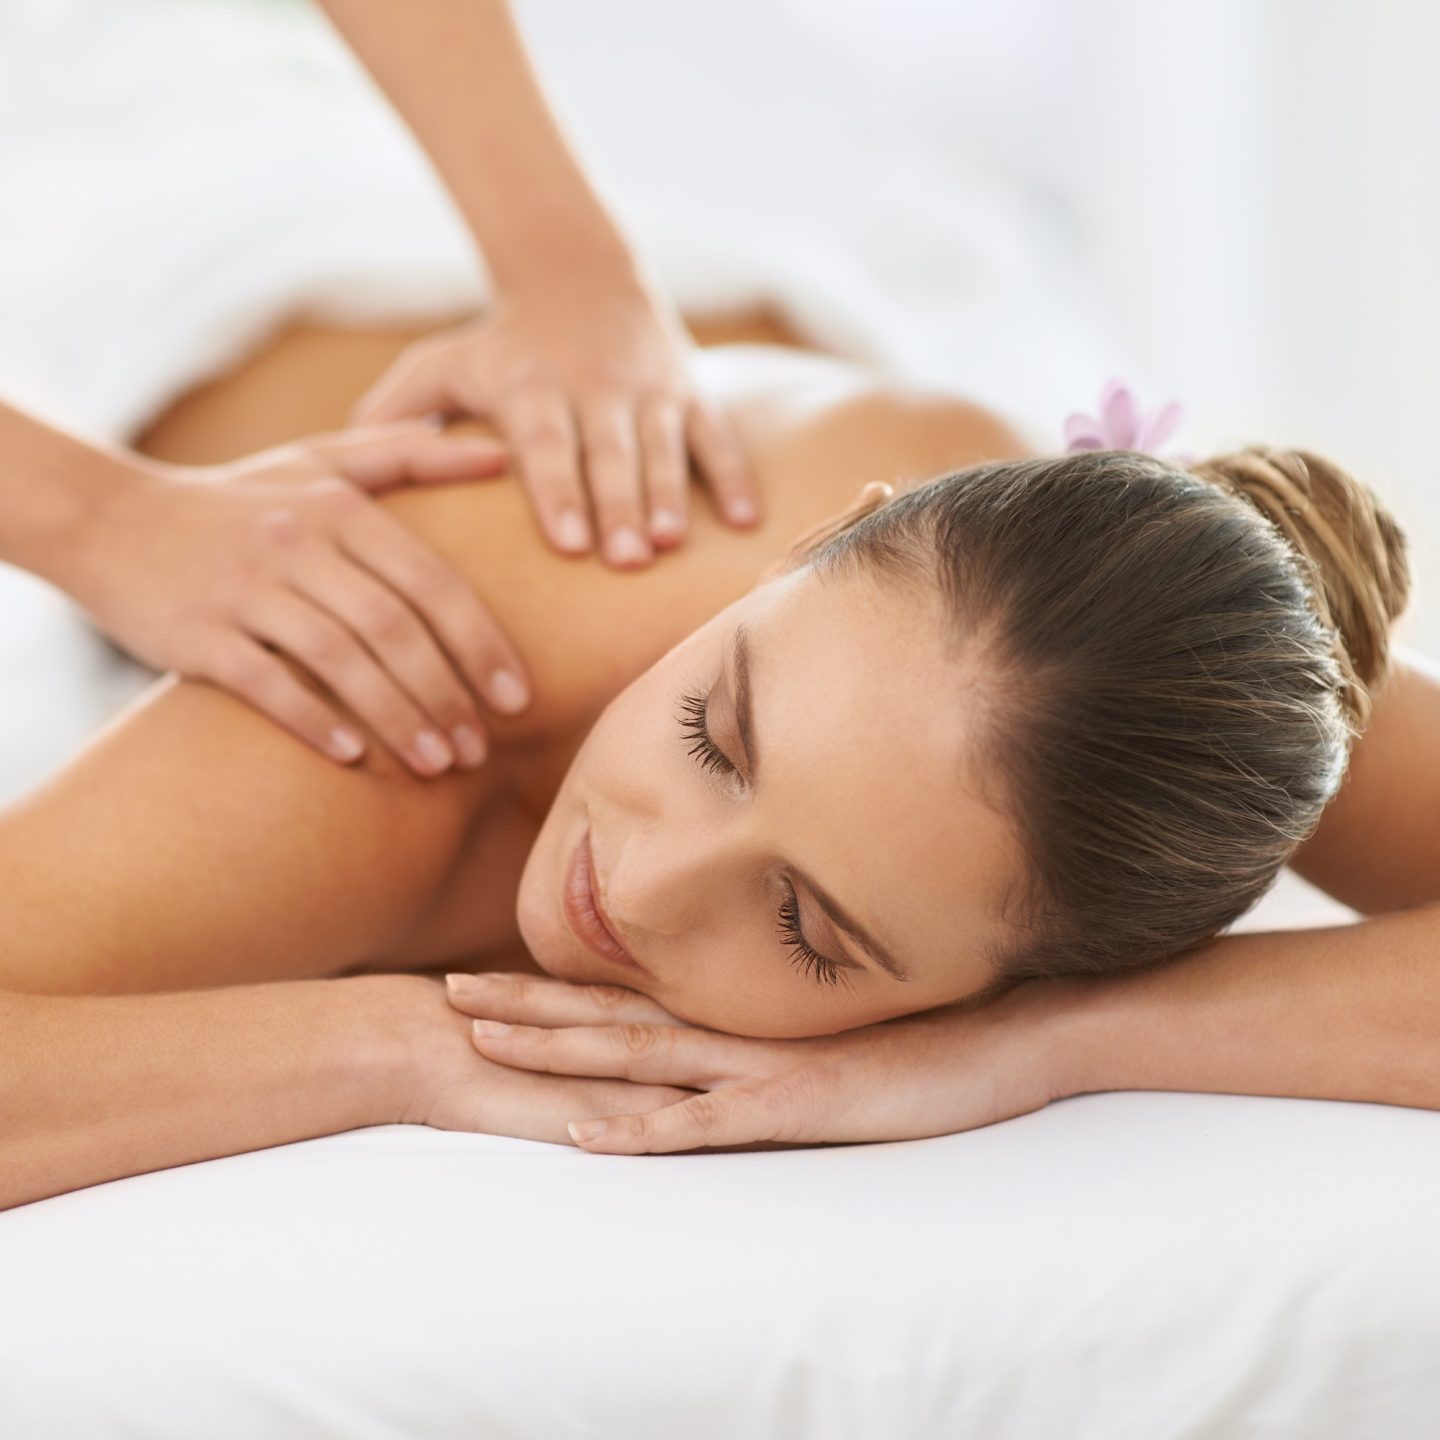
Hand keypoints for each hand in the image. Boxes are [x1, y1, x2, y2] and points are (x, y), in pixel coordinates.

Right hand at [65, 423, 531, 775]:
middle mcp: (295, 543)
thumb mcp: (319, 461)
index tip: (518, 699)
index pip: (431, 584)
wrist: (107, 520)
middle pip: (392, 627)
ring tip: (436, 766)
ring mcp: (243, 589)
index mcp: (338, 508)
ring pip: (338, 660)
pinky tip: (353, 757)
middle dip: (446, 694)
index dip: (480, 645)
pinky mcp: (196, 634)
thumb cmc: (237, 500)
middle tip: (479, 750)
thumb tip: (502, 453)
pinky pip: (265, 683)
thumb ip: (410, 457)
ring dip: (395, 717)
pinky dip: (312, 719)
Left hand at [352, 277, 758, 567]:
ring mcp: (649, 391)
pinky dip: (734, 478)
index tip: (567, 543)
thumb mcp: (445, 363)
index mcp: (533, 388)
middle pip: (609, 454)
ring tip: (673, 545)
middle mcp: (595, 388)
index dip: (559, 492)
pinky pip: (718, 438)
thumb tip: (338, 472)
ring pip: (664, 448)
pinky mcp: (690, 394)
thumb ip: (398, 412)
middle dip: (619, 504)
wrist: (582, 276)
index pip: (546, 445)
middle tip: (627, 559)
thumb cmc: (502, 343)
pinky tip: (748, 524)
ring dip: (672, 496)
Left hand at [443, 970, 1085, 1153]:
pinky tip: (591, 1134)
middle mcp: (737, 1033)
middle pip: (611, 1017)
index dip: (560, 992)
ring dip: (556, 1050)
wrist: (1009, 1031)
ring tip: (481, 1039)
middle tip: (447, 991)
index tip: (494, 981)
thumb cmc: (926, 1038)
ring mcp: (762, 1066)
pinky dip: (646, 1129)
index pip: (633, 1001)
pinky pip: (709, 1122)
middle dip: (526, 1007)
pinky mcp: (800, 1105)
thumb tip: (734, 1054)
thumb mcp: (835, 1039)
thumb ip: (778, 1041)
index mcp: (742, 1018)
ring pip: (638, 1055)